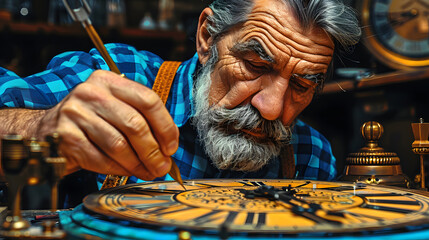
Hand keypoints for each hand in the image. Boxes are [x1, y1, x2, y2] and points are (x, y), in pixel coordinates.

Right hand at [36, 70, 179, 179]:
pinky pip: (100, 158)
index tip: (171, 147)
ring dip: (137, 164)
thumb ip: (140, 119)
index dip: (165, 126)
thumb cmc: (91, 121)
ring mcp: (75, 112)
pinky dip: (118, 169)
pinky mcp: (64, 136)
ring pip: (118, 144)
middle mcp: (92, 92)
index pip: (148, 100)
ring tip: (147, 172)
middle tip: (162, 167)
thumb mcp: (115, 108)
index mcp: (109, 81)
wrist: (47, 129)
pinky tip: (126, 172)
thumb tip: (168, 148)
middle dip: (153, 151)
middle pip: (135, 124)